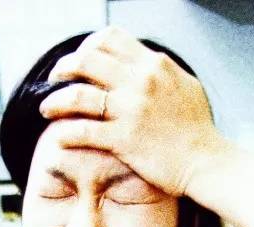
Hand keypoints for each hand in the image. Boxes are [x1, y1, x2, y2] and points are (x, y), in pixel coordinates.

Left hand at [38, 26, 230, 197]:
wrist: (206, 162)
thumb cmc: (198, 130)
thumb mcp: (184, 85)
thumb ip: (159, 72)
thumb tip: (141, 63)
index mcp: (154, 65)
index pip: (110, 38)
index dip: (88, 45)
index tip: (81, 60)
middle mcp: (141, 81)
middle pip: (88, 59)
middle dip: (64, 67)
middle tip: (55, 78)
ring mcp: (131, 109)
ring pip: (78, 94)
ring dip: (55, 100)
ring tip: (46, 108)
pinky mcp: (123, 139)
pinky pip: (82, 130)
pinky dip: (65, 132)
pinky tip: (59, 137)